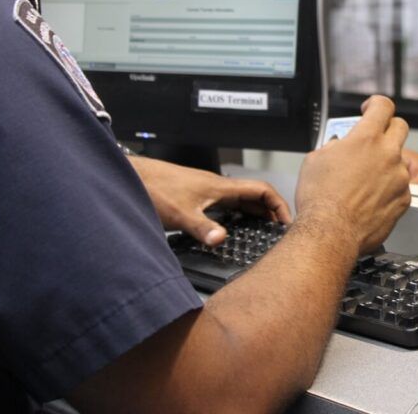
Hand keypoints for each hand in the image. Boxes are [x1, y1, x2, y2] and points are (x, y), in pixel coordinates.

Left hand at [129, 156, 291, 245]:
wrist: (131, 177)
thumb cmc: (153, 189)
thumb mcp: (179, 214)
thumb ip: (202, 228)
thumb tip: (221, 240)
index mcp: (220, 187)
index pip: (261, 190)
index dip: (278, 205)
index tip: (286, 222)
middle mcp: (217, 186)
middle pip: (254, 196)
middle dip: (270, 212)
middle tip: (279, 231)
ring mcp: (208, 190)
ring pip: (241, 200)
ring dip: (255, 213)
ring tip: (263, 231)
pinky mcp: (197, 196)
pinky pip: (227, 204)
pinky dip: (238, 214)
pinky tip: (232, 227)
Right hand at [294, 96, 410, 254]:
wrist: (330, 233)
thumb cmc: (320, 200)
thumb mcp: (315, 160)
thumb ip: (335, 146)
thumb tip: (340, 146)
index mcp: (366, 139)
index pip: (383, 106)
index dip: (376, 104)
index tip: (371, 109)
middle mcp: (387, 155)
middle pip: (400, 127)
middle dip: (388, 128)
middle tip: (375, 138)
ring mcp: (399, 178)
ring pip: (399, 160)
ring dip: (386, 164)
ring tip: (365, 180)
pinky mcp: (404, 199)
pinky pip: (400, 186)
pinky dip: (388, 188)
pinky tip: (370, 198)